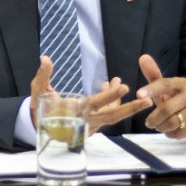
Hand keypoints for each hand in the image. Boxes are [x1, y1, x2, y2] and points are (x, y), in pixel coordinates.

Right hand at [29, 56, 150, 131]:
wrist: (38, 127)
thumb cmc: (39, 108)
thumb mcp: (37, 91)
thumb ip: (43, 75)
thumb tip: (45, 58)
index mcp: (73, 112)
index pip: (94, 104)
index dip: (108, 96)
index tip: (121, 86)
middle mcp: (84, 121)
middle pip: (111, 117)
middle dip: (129, 109)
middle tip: (147, 101)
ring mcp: (89, 125)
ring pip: (111, 116)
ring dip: (125, 106)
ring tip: (133, 90)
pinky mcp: (92, 125)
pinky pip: (106, 114)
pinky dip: (112, 102)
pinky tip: (114, 86)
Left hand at [135, 54, 185, 138]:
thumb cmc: (178, 98)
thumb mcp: (166, 87)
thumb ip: (154, 75)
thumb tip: (143, 57)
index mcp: (181, 83)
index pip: (165, 84)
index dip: (151, 89)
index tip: (138, 95)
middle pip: (167, 108)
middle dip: (154, 117)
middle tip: (148, 122)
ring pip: (173, 122)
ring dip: (161, 127)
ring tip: (159, 126)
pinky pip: (180, 133)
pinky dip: (171, 134)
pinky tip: (170, 131)